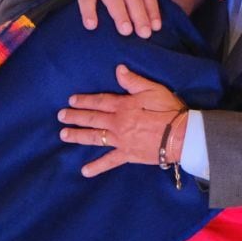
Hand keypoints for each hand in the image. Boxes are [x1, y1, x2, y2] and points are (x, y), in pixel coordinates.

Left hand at [58, 65, 185, 176]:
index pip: (100, 101)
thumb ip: (133, 81)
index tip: (71, 100)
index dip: (85, 100)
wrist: (180, 135)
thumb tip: (118, 70)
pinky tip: (84, 171)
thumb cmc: (169, 110)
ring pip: (95, 137)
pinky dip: (97, 167)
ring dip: (78, 135)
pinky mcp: (127, 154)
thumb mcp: (153, 89)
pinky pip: (109, 161)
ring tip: (64, 135)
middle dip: (76, 117)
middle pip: (93, 119)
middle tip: (61, 116)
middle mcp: (118, 123)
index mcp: (123, 106)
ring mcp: (121, 140)